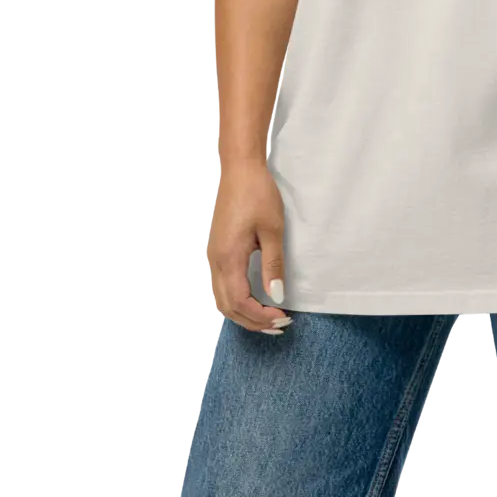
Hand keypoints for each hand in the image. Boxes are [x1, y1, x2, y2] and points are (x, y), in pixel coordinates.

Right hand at [209, 158, 294, 334]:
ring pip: (221, 300)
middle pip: (228, 307)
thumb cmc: (258, 195)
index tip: (283, 317)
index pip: (240, 302)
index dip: (261, 316)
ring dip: (244, 314)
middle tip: (280, 325)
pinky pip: (220, 288)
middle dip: (253, 321)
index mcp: (229, 258)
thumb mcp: (272, 230)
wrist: (239, 171)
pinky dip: (236, 302)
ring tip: (268, 319)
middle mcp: (215, 262)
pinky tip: (253, 303)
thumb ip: (274, 265)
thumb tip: (277, 296)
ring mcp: (213, 258)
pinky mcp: (216, 253)